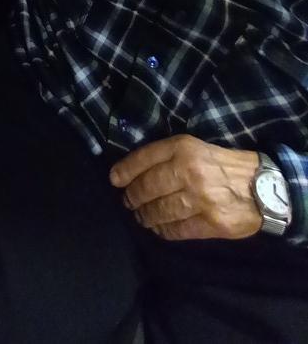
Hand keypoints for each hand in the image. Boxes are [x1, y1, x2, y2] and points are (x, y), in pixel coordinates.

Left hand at [109, 134, 261, 240]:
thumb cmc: (223, 165)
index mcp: (183, 148)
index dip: (125, 171)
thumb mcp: (195, 147)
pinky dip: (163, 230)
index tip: (114, 180)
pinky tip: (158, 228)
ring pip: (159, 211)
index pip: (144, 158)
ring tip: (141, 216)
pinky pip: (177, 230)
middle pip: (147, 187)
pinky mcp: (211, 223)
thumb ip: (168, 155)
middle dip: (133, 196)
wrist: (262, 187)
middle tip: (128, 201)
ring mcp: (199, 199)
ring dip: (145, 215)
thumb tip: (134, 169)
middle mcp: (188, 172)